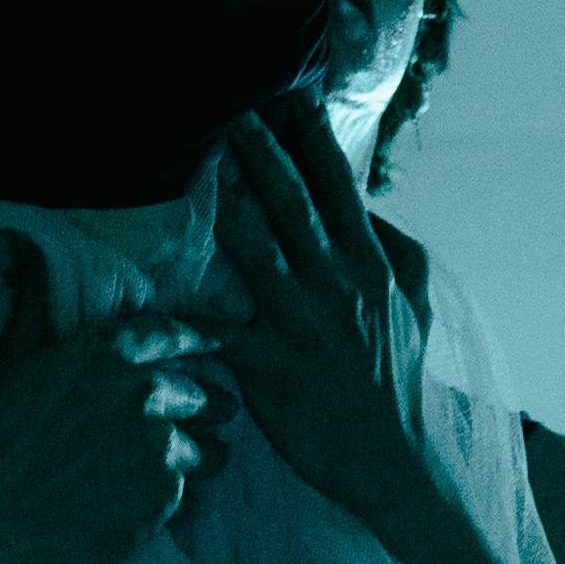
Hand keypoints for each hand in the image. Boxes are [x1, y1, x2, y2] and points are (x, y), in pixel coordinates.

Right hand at [0, 239, 231, 563]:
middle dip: (203, 407)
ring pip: (210, 448)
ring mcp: (160, 445)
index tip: (221, 344)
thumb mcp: (18, 362)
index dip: (200, 339)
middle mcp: (143, 392)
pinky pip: (193, 492)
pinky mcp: (168, 494)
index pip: (174, 334)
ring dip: (201, 456)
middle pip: (201, 394)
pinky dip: (179, 498)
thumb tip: (29, 245)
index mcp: (108, 354)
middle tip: (208, 417)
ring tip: (179, 468)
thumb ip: (39, 304)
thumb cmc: (1, 442)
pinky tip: (151, 503)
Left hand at [213, 101, 441, 537]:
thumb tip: (377, 215)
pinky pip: (215, 335)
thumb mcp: (419, 312)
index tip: (293, 96)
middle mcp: (339, 286)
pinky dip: (177, 320)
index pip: (342, 189)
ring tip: (203, 161)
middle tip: (232, 110)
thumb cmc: (406, 390)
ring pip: (258, 250)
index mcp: (372, 268)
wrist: (405, 467)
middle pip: (295, 205)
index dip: (315, 139)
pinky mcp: (270, 369)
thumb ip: (400, 256)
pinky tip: (144, 301)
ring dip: (228, 203)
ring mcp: (304, 325)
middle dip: (263, 153)